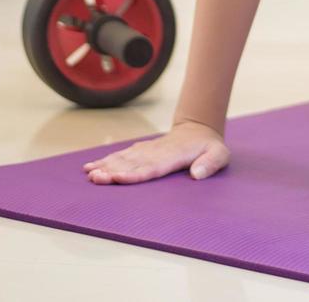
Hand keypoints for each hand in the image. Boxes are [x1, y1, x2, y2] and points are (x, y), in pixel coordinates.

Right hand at [82, 119, 229, 183]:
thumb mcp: (220, 154)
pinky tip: (91, 167)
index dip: (134, 174)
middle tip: (95, 178)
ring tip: (89, 174)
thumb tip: (198, 174)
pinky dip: (106, 160)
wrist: (198, 129)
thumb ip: (210, 163)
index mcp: (173, 157)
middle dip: (112, 171)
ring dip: (105, 166)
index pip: (151, 168)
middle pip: (132, 164)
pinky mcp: (141, 150)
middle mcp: (156, 153)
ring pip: (123, 159)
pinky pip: (122, 155)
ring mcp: (147, 150)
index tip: (118, 178)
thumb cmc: (210, 147)